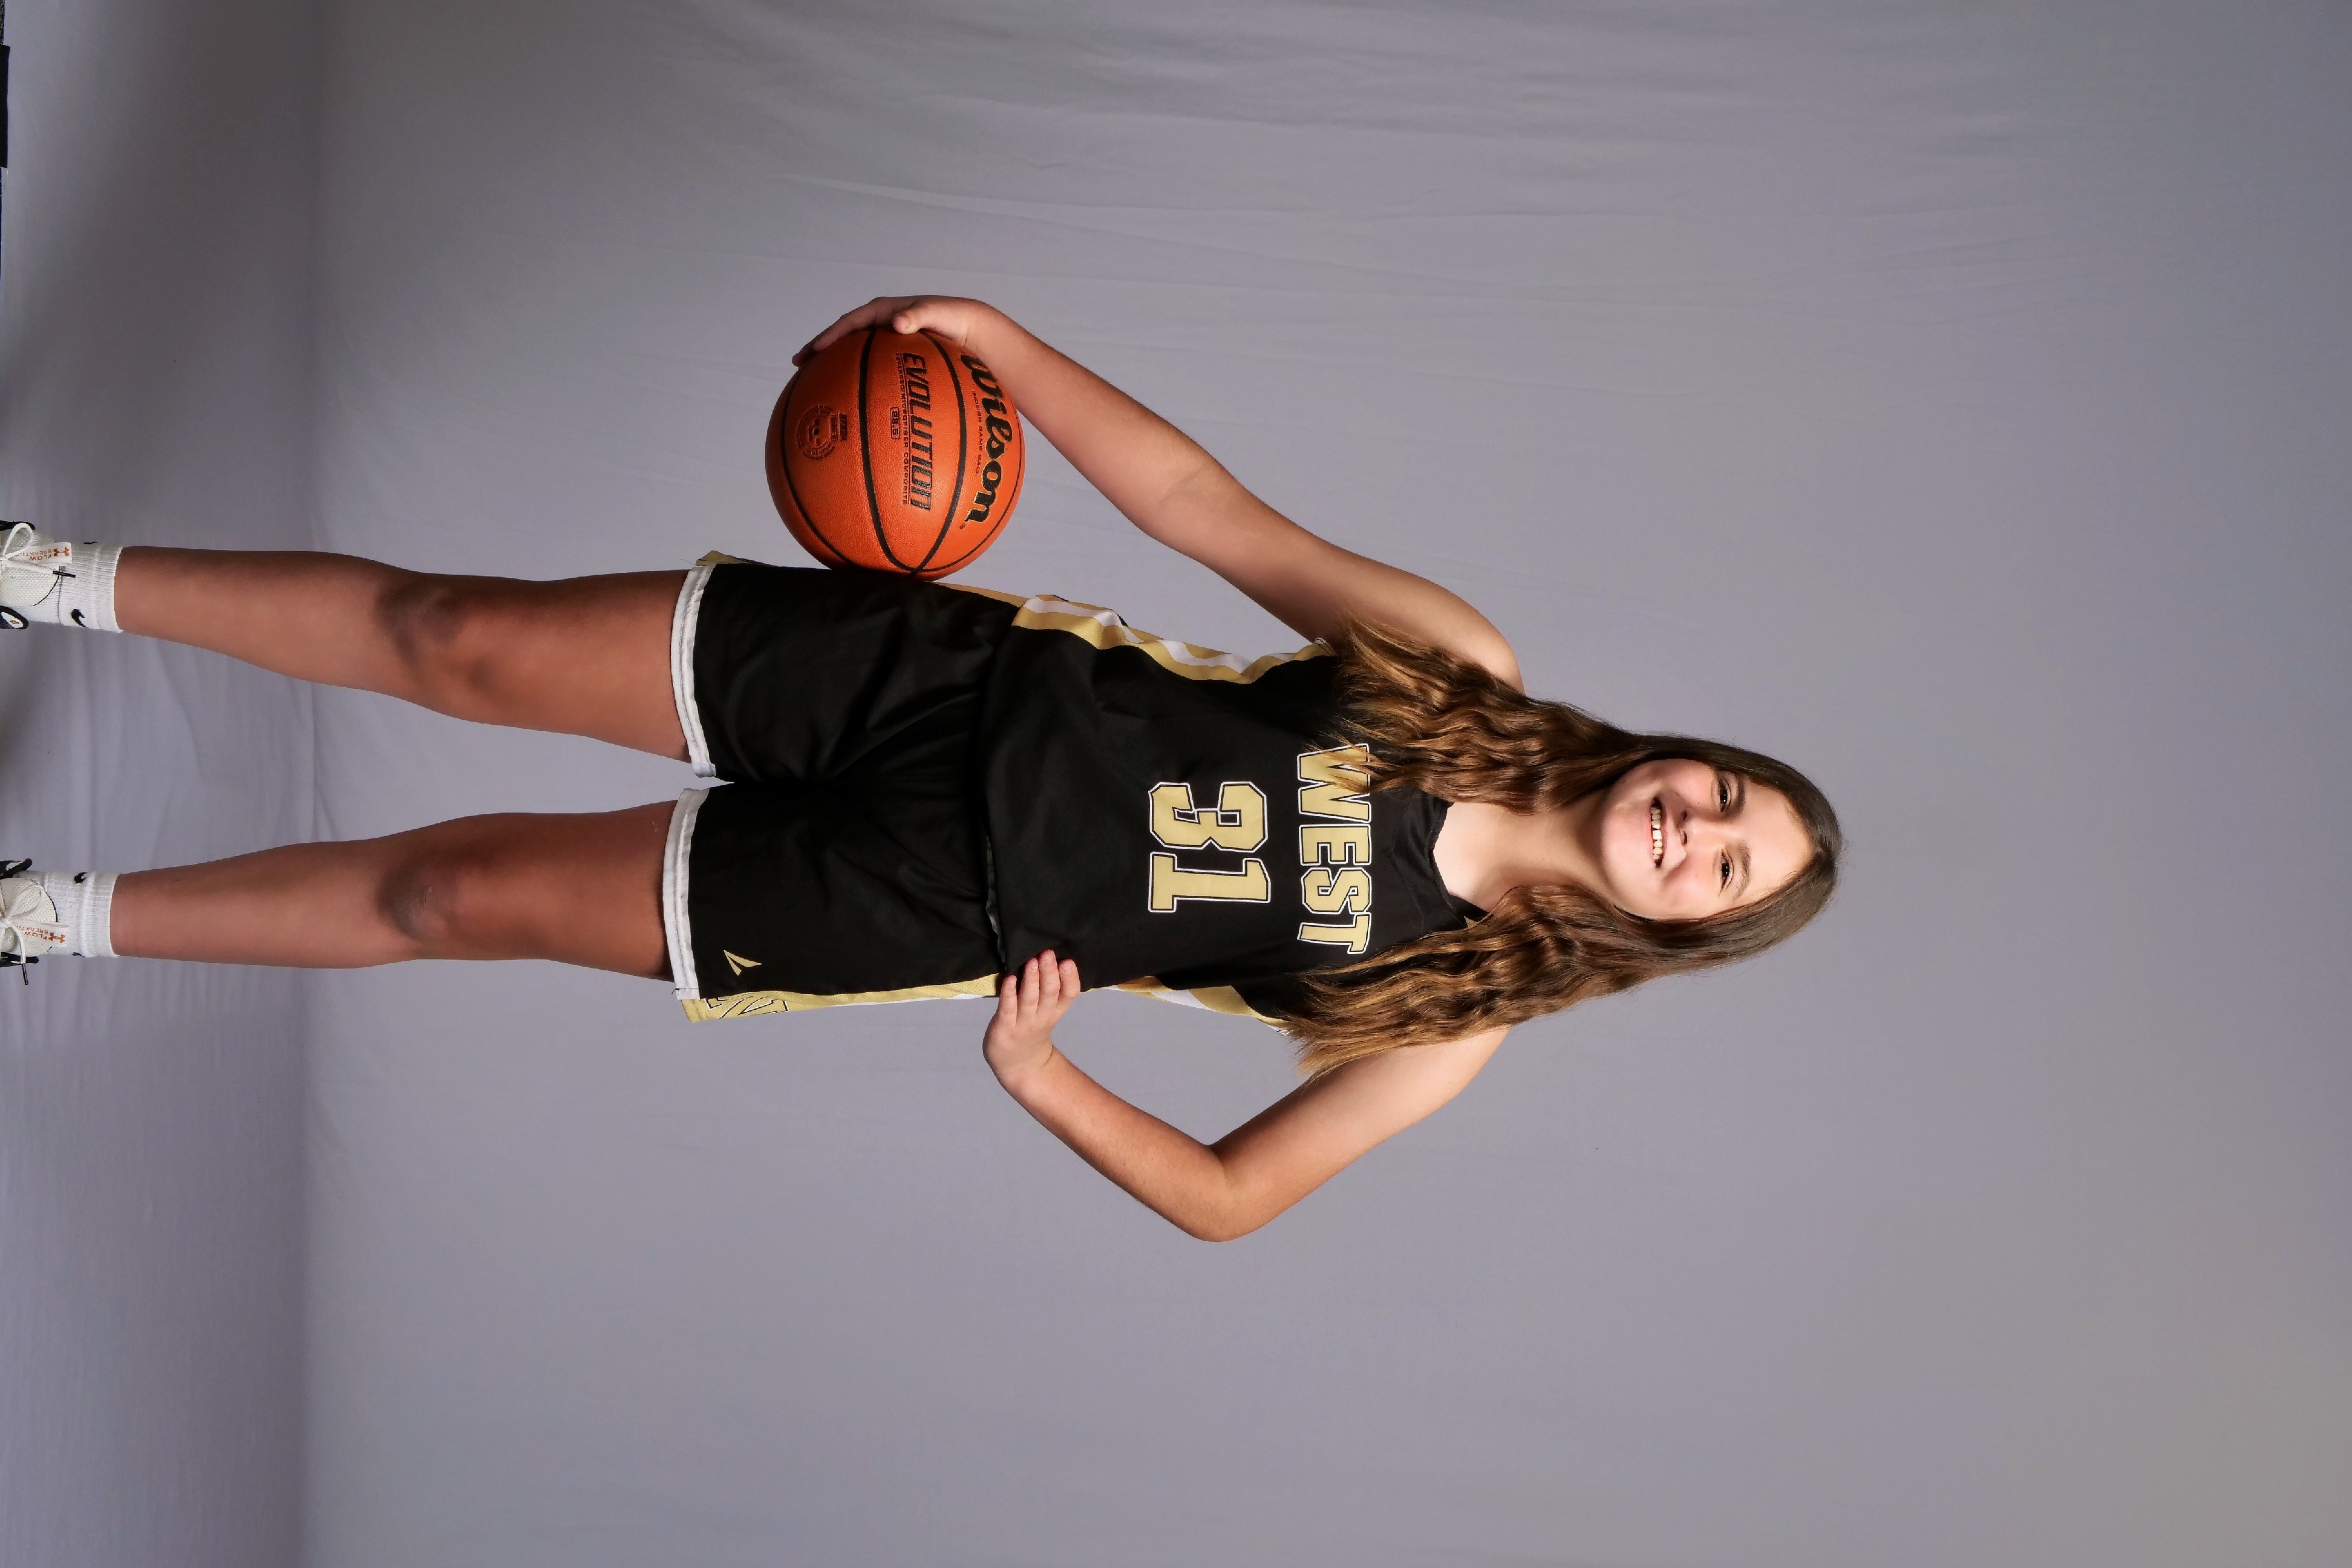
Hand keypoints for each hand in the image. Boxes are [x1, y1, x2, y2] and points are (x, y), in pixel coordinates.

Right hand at [794, 296, 998, 366]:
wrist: (970, 328)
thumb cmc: (955, 320)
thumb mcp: (938, 314)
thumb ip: (918, 315)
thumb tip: (897, 323)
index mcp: (884, 312)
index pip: (849, 323)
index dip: (830, 337)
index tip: (813, 351)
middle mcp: (879, 325)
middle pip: (843, 338)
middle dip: (820, 350)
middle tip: (799, 365)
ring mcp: (884, 341)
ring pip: (852, 353)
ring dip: (832, 364)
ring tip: (812, 380)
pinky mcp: (892, 357)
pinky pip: (868, 366)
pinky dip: (854, 376)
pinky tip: (848, 397)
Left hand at [982, 949, 1080, 1080]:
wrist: (1019, 1064)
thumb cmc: (1032, 1029)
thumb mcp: (1050, 1013)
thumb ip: (1052, 990)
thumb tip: (1052, 957)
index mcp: (1055, 1010)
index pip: (1069, 995)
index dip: (1070, 978)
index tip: (1068, 961)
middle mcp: (1042, 1016)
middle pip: (1050, 993)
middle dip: (1049, 972)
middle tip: (1048, 953)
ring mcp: (1023, 1023)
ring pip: (1030, 999)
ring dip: (1032, 980)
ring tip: (1032, 962)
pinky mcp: (1004, 1027)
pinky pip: (1007, 1009)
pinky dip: (1009, 993)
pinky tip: (1010, 979)